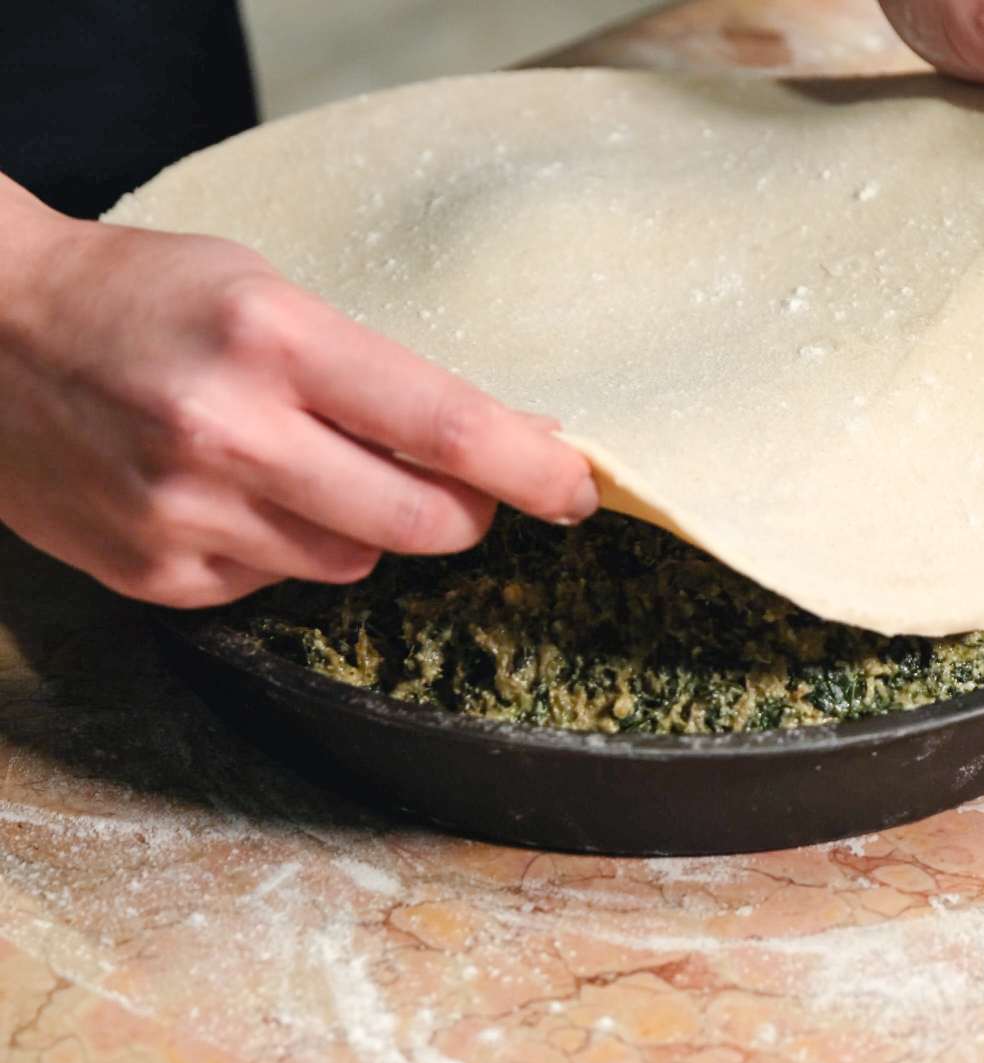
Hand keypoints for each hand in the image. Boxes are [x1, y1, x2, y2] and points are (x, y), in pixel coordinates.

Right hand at [0, 184, 596, 607]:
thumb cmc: (142, 298)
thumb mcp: (272, 296)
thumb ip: (381, 374)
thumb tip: (503, 443)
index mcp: (273, 340)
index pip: (444, 427)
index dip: (532, 470)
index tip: (580, 490)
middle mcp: (230, 434)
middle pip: (421, 525)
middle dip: (466, 515)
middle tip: (461, 488)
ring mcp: (187, 515)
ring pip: (353, 565)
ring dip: (364, 530)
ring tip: (299, 465)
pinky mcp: (156, 575)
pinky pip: (275, 585)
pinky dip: (284, 549)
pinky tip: (231, 495)